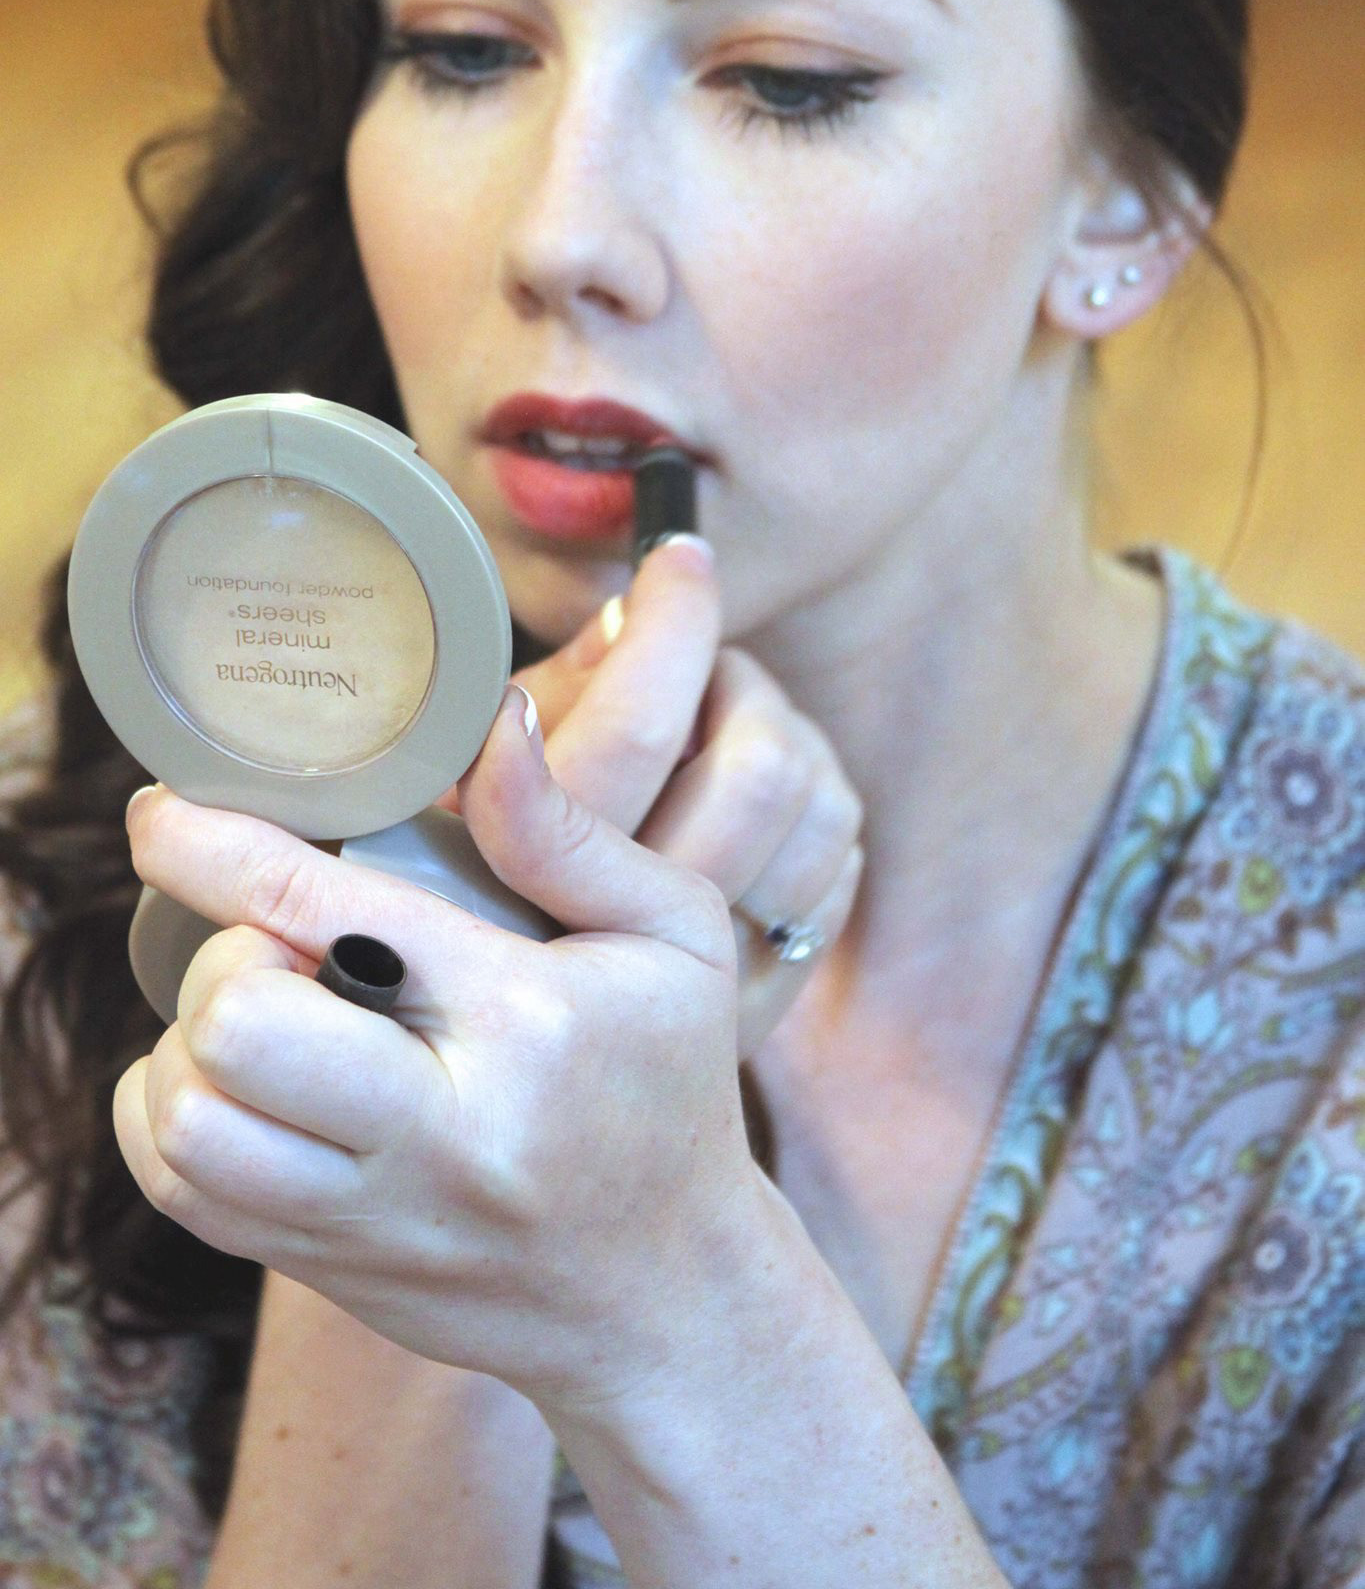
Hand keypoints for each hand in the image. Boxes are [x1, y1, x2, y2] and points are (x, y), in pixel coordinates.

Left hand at [115, 699, 754, 1413]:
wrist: (668, 1295)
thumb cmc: (670, 1086)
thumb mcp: (674, 935)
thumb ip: (567, 829)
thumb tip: (491, 716)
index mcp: (525, 1023)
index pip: (322, 913)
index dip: (212, 846)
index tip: (166, 813)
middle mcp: (441, 1134)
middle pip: (235, 1026)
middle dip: (221, 957)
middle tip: (272, 941)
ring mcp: (376, 1219)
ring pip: (190, 1126)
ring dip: (187, 1046)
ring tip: (256, 1012)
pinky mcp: (330, 1273)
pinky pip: (185, 1198)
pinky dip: (171, 1123)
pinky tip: (232, 1083)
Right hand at [487, 539, 864, 1055]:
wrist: (504, 1052)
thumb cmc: (463, 875)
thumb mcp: (468, 774)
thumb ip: (552, 698)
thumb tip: (630, 615)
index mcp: (530, 868)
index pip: (639, 725)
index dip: (674, 618)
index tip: (681, 556)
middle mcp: (627, 938)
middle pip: (760, 769)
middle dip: (740, 684)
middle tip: (701, 663)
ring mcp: (709, 980)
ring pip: (816, 810)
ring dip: (781, 740)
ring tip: (721, 730)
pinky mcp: (763, 1000)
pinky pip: (836, 875)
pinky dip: (811, 818)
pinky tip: (755, 805)